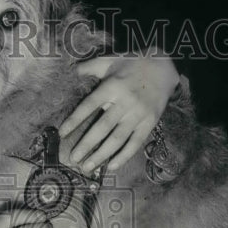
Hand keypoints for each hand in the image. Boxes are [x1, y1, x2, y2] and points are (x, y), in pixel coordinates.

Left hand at [60, 49, 179, 173]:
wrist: (164, 66)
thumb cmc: (132, 63)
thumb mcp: (110, 60)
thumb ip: (90, 67)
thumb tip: (71, 71)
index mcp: (112, 86)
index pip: (89, 106)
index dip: (75, 120)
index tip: (62, 133)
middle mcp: (125, 102)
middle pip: (102, 127)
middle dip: (86, 145)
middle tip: (73, 159)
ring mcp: (138, 113)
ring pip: (117, 138)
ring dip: (101, 155)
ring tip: (88, 167)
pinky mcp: (150, 122)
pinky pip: (135, 142)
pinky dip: (124, 156)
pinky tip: (111, 166)